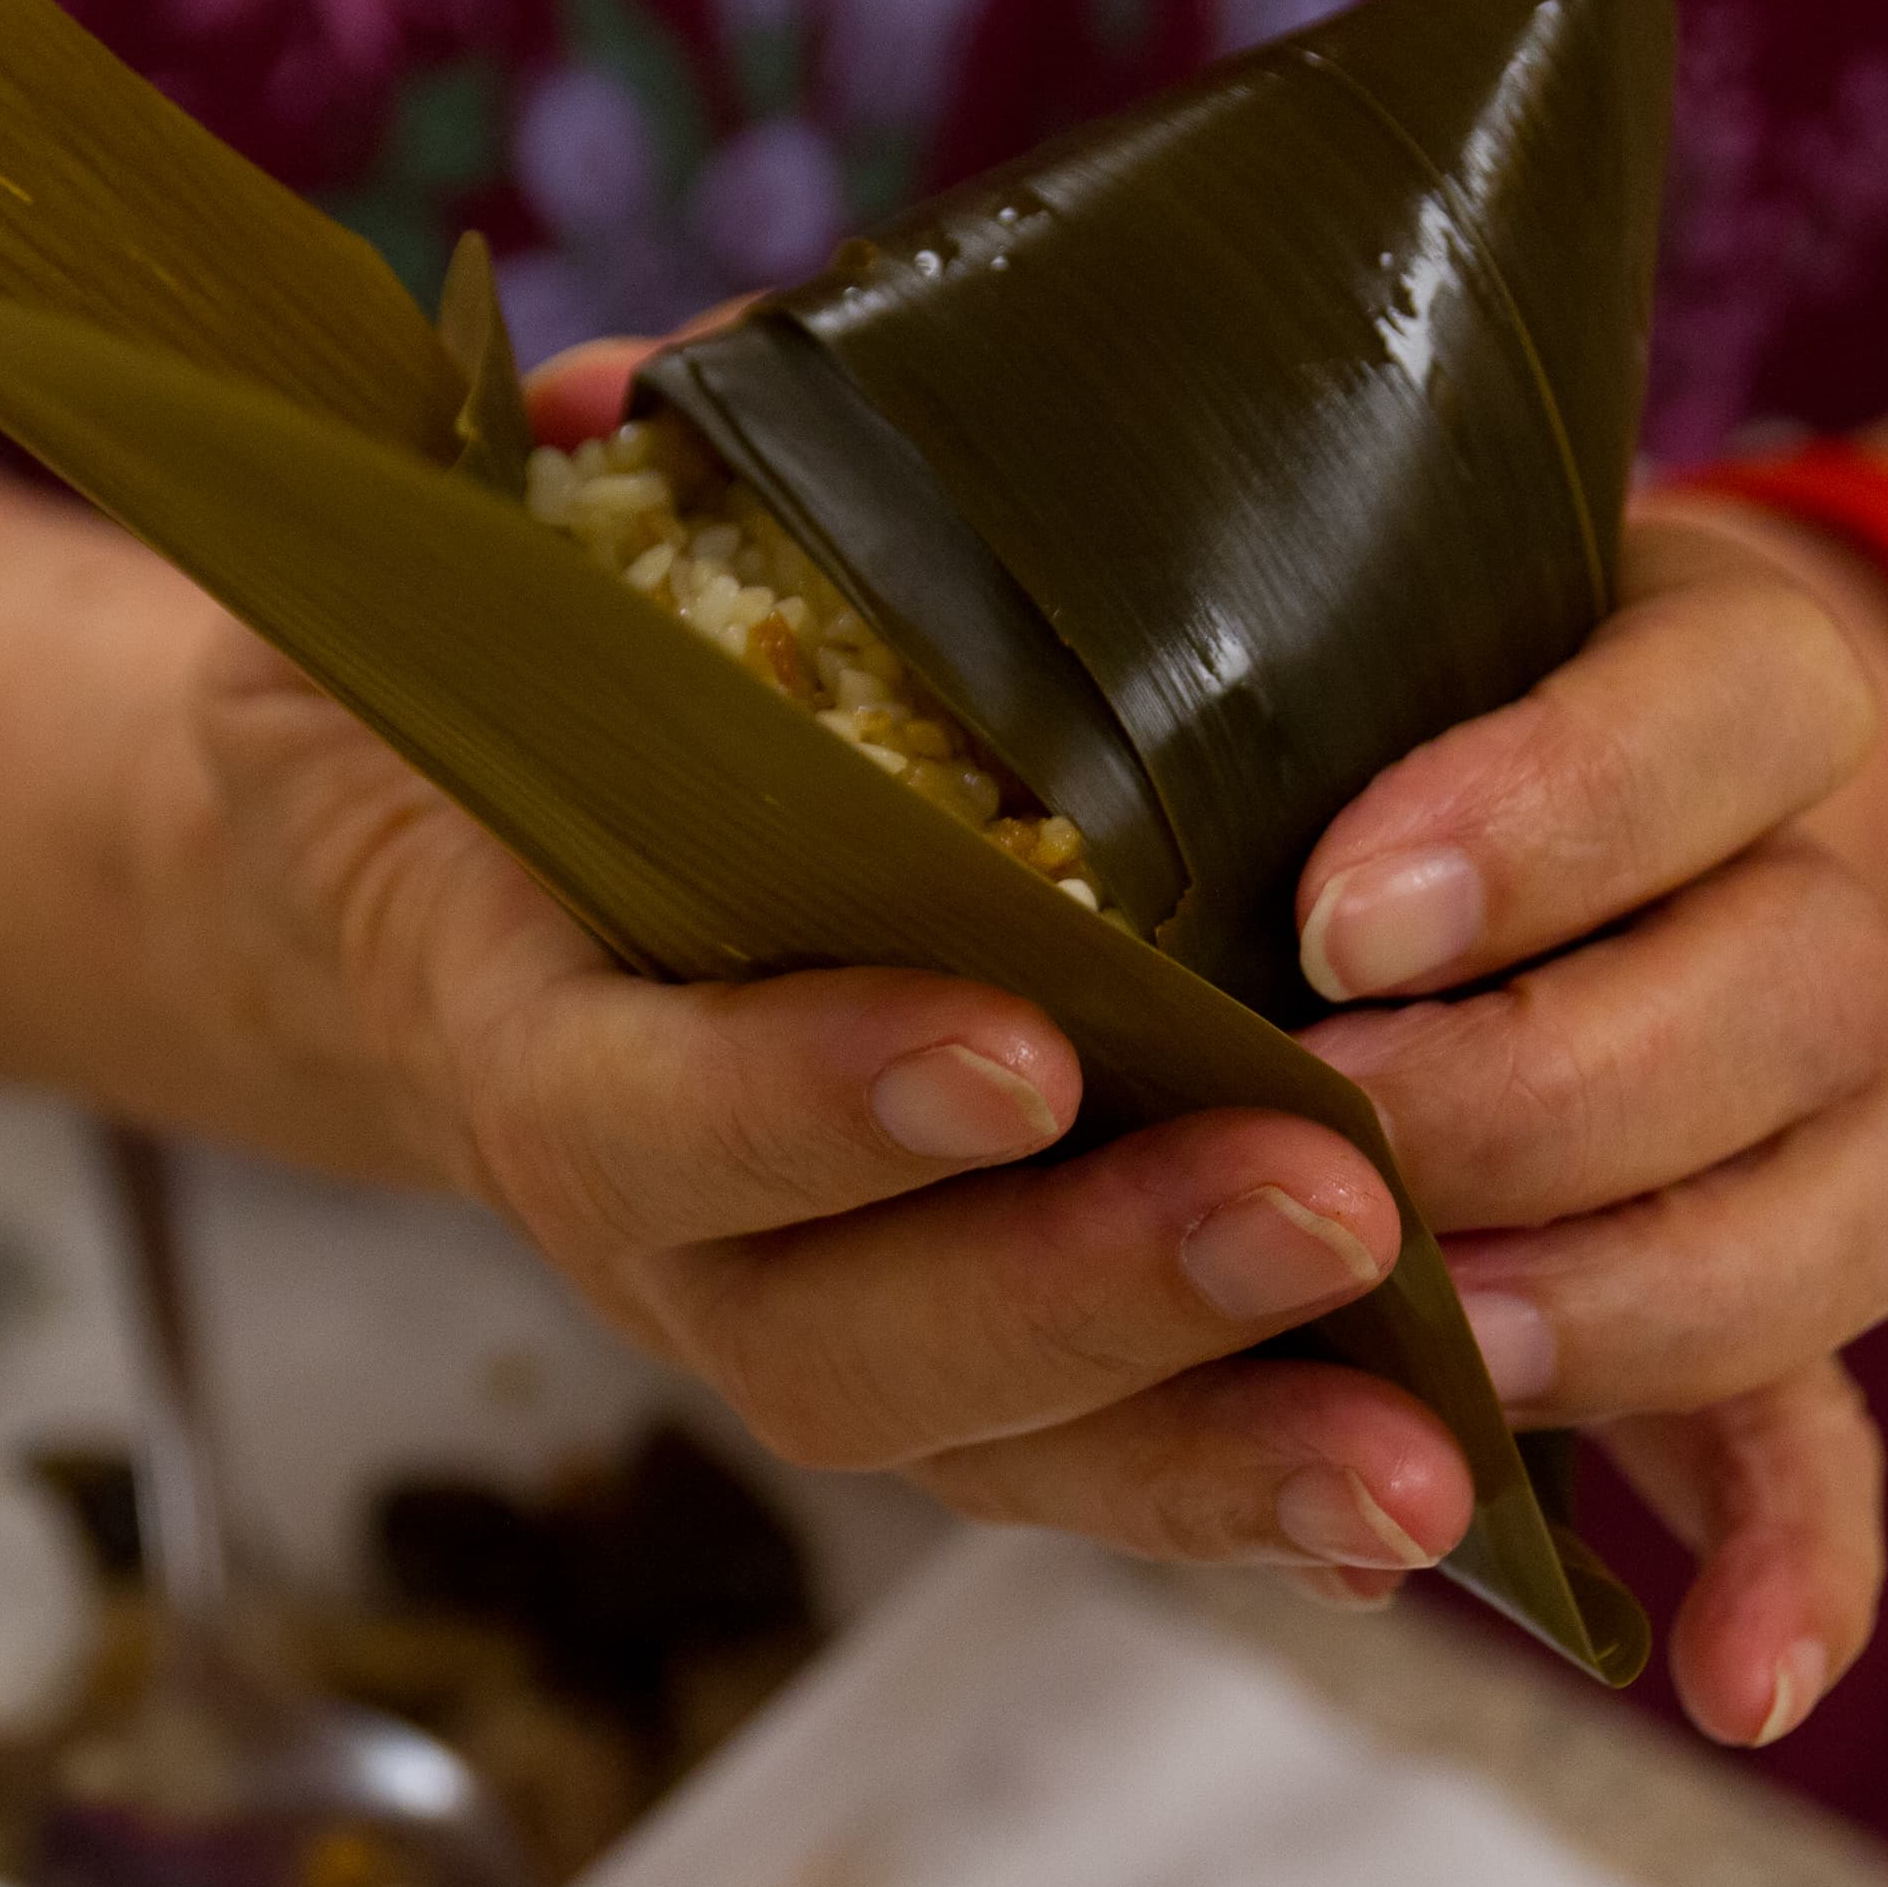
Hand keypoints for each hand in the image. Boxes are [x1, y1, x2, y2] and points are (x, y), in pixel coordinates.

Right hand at [159, 338, 1481, 1584]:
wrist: (457, 916)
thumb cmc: (493, 732)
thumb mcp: (481, 606)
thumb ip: (565, 505)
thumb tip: (645, 395)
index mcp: (539, 1044)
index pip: (645, 1115)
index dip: (810, 1101)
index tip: (1014, 1047)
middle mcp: (672, 1240)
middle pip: (856, 1342)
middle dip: (1094, 1290)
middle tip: (1322, 1208)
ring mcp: (810, 1328)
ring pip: (1001, 1453)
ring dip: (1216, 1456)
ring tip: (1427, 1458)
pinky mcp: (950, 1378)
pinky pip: (1090, 1472)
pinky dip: (1248, 1492)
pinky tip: (1430, 1491)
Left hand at [1288, 500, 1887, 1745]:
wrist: (1475, 834)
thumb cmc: (1320, 746)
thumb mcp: (1302, 693)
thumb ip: (1238, 765)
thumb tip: (1052, 940)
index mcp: (1700, 683)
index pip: (1729, 701)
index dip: (1562, 808)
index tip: (1346, 914)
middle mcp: (1795, 891)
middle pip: (1805, 972)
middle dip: (1558, 1087)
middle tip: (1343, 1141)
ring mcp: (1809, 1109)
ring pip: (1880, 1188)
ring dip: (1664, 1291)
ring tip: (1467, 1346)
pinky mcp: (1754, 1309)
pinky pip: (1828, 1443)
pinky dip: (1797, 1563)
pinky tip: (1732, 1680)